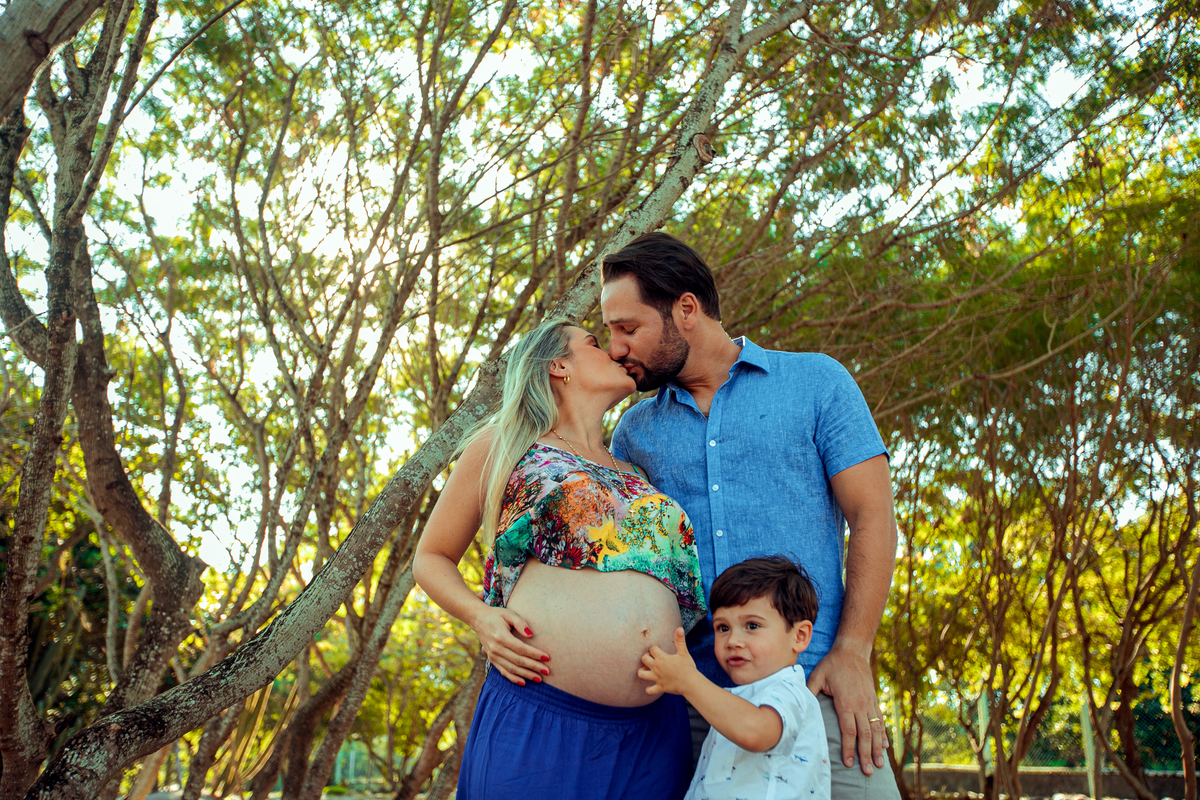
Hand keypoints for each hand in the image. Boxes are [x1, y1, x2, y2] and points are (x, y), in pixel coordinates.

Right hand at [470, 606, 549, 685]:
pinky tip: (523, 682)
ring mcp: (493, 655)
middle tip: (547, 671)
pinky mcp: (492, 659)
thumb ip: (520, 623)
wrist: (478, 620)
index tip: (547, 657)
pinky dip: (513, 678)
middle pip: (518, 660)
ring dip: (526, 675)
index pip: (520, 648)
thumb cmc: (497, 616)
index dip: (534, 654)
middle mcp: (496, 648)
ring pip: (511, 668)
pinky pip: (503, 671)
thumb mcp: (509, 614)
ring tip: (539, 678)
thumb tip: (530, 635)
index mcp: (501, 636)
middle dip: (533, 666)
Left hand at [636, 628, 696, 695]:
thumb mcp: (684, 653)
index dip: (655, 648)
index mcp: (662, 658)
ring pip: (641, 674)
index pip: (652, 649)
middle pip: (644, 659)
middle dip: (646, 657)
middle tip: (653, 658)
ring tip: (647, 670)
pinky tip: (651, 685)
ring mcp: (657, 678)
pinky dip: (649, 689)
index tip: (659, 649)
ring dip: (642, 672)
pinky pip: (649, 690)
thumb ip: (680, 641)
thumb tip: (679, 628)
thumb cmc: (688, 667)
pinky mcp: (660, 688)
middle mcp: (656, 667)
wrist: (691, 683)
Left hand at [807, 645, 887, 774]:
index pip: (849, 730)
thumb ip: (809, 692)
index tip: (848, 763)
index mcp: (846, 702)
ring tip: (880, 764)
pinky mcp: (873, 700)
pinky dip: (883, 734)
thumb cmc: (833, 664)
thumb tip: (799, 705)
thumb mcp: (817, 675)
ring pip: (875, 729)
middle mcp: (860, 705)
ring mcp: (869, 703)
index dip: (849, 748)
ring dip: (877, 748)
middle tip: (868, 771)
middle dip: (866, 754)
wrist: (853, 651)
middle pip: (865, 734)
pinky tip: (885, 746)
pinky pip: (879, 720)